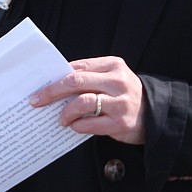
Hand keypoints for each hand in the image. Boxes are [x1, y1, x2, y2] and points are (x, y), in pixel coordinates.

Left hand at [30, 57, 144, 144]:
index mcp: (113, 65)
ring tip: (61, 119)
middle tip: (37, 101)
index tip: (38, 86)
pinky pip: (90, 124)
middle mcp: (117, 81)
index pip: (77, 68)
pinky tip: (74, 126)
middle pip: (75, 81)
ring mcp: (120, 102)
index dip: (55, 77)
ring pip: (82, 102)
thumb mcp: (111, 78)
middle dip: (52, 91)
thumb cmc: (124, 95)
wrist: (154, 115)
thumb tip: (55, 82)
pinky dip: (78, 125)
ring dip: (65, 112)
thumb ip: (89, 77)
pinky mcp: (120, 123)